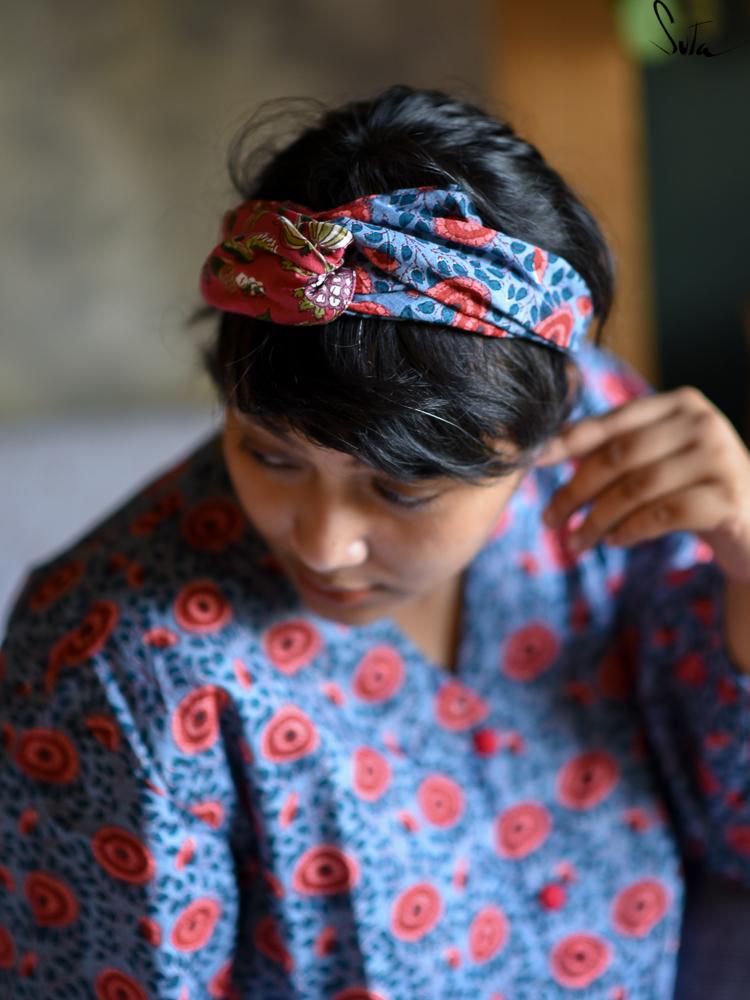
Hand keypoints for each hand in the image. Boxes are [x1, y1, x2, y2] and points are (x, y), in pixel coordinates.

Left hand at [533, 386, 749, 583]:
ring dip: (597, 520)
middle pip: (618, 457)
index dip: (566, 442)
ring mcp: (719, 458)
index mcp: (679, 404)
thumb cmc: (694, 488)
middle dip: (575, 491)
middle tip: (549, 520)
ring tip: (576, 542)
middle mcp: (702, 422)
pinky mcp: (728, 498)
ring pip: (636, 489)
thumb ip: (616, 448)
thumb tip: (546, 449)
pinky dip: (629, 530)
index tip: (532, 463)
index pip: (611, 423)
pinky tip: (614, 541)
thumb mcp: (658, 459)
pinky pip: (662, 514)